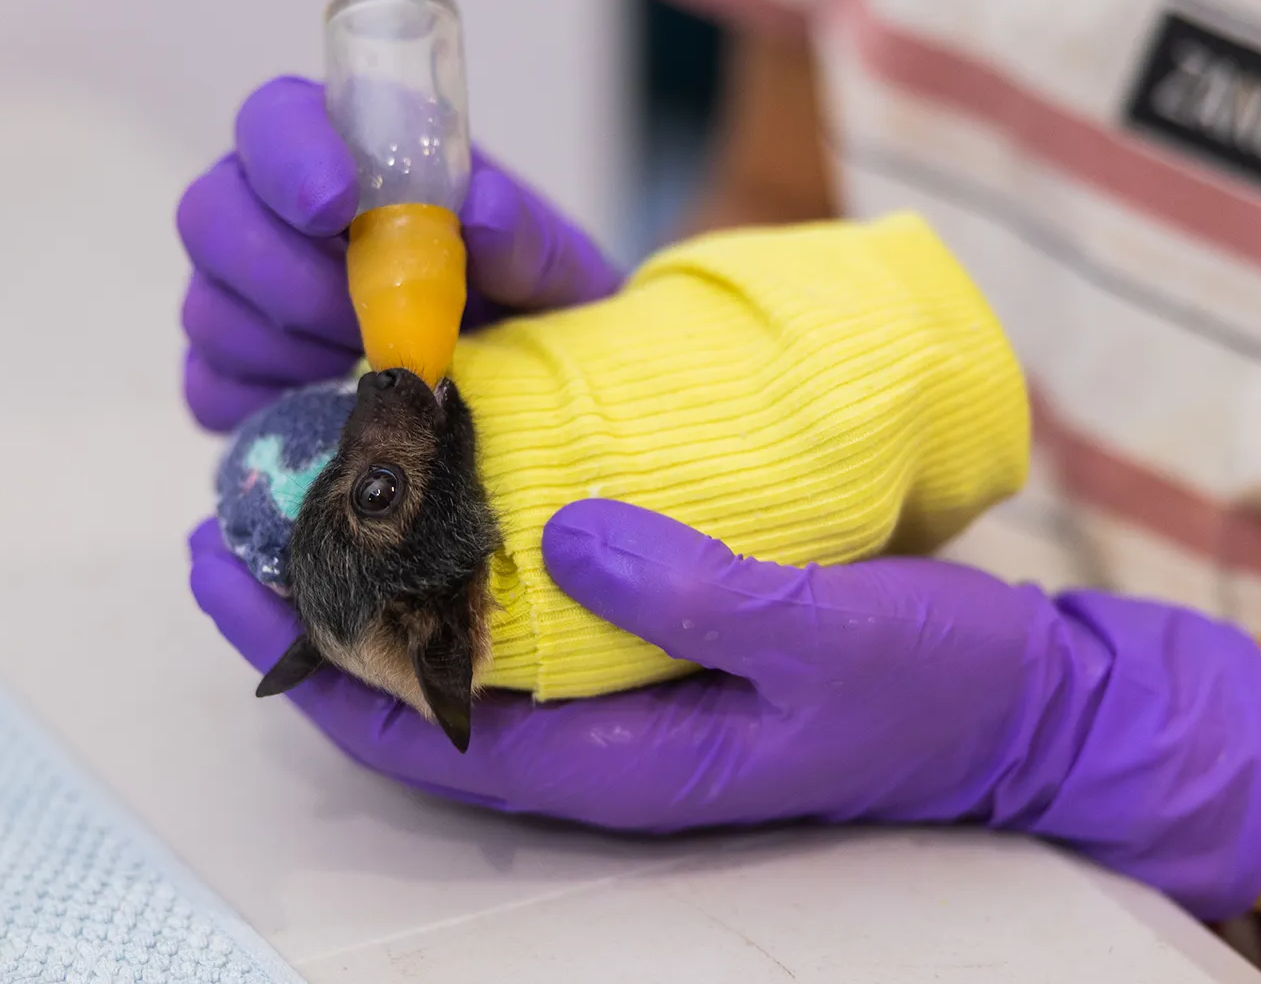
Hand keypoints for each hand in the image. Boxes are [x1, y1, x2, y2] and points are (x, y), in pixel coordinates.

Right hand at [177, 75, 620, 430]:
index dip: (289, 154)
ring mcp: (241, 297)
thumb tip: (483, 209)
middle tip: (365, 323)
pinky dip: (268, 404)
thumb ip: (526, 235)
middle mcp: (271, 213)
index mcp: (345, 151)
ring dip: (291, 346)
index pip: (274, 118)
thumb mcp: (554, 268)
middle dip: (286, 274)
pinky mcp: (234, 378)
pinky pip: (211, 388)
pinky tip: (334, 407)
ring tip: (373, 368)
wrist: (523, 389)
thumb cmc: (528, 302)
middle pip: (212, 214)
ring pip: (210, 308)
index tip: (336, 202)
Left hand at [189, 500, 1260, 920]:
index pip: (428, 731)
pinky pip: (529, 623)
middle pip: (418, 697)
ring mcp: (630, 703)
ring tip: (303, 497)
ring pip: (462, 659)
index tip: (233, 572)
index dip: (317, 660)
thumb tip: (561, 530)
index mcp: (629, 763)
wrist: (1029, 703)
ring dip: (377, 589)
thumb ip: (697, 589)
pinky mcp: (659, 655)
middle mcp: (608, 745)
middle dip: (318, 619)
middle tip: (232, 521)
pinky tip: (439, 497)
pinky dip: (464, 566)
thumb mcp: (829, 631)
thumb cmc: (937, 683)